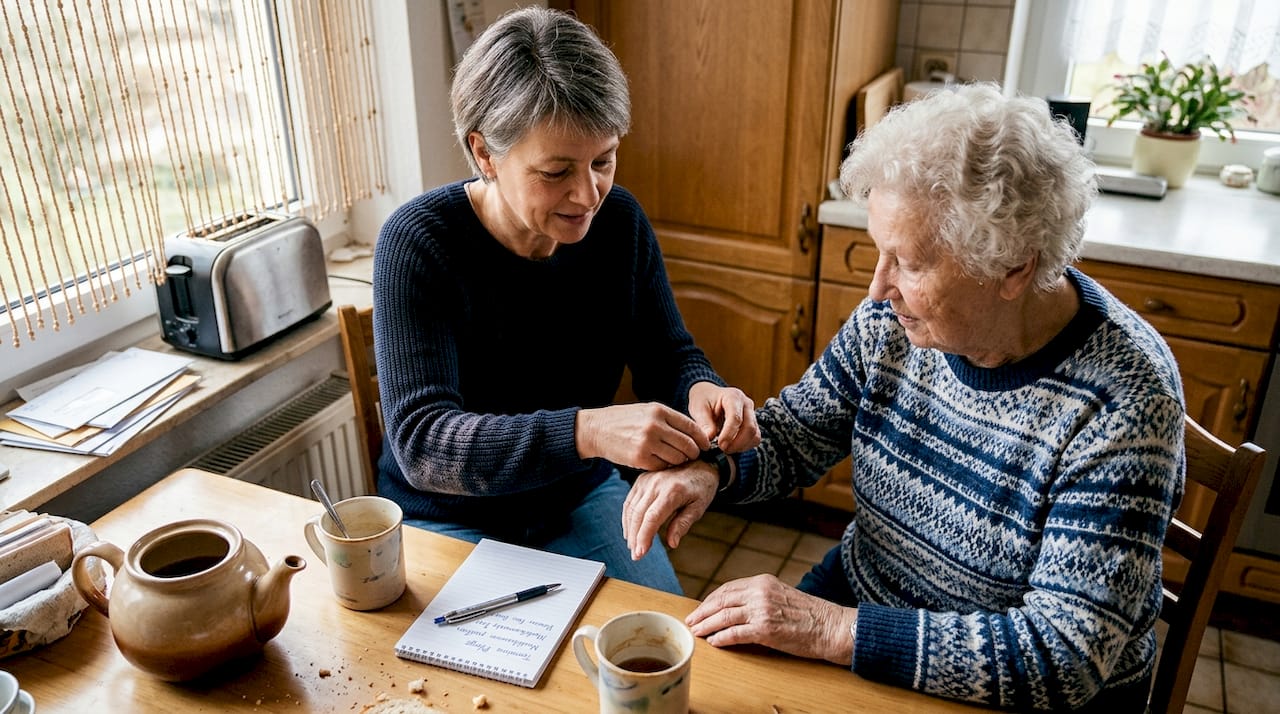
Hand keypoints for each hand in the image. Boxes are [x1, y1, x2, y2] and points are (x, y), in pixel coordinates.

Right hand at [576, 402, 710, 470]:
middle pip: (687, 445)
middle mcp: (655, 426)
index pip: (691, 427)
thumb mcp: (647, 411)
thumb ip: (669, 420)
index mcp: (659, 411)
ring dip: (680, 461)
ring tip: (676, 460)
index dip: (702, 439)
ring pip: (677, 458)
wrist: (597, 430)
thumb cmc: (625, 420)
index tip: (705, 446)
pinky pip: (662, 466)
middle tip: (693, 456)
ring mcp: (647, 443)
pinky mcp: (640, 459)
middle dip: (694, 453)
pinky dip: (665, 467)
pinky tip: (661, 462)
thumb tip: (696, 434)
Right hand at [622, 460, 718, 557]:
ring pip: (631, 508)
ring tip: (633, 546)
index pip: (652, 518)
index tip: (640, 553)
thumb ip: (683, 524)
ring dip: (630, 529)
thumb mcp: (699, 507)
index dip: (644, 537)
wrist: (701, 462)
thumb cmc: (702, 487)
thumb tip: (672, 543)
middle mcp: (656, 483)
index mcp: (672, 491)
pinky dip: (628, 517)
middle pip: (638, 514)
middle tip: (636, 556)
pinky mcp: (642, 479)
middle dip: (635, 537)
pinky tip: (630, 530)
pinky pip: (630, 500)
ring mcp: (647, 480)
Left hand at [686, 574, 856, 665]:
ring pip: (724, 617)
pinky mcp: (765, 629)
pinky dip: (721, 638)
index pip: (727, 589)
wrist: (830, 626)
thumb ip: (759, 597)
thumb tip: (735, 608)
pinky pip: (735, 634)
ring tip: (696, 632)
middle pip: (721, 601)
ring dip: (706, 625)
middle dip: (702, 612)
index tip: (701, 609)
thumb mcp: (780, 595)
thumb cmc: (809, 613)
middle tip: (691, 621)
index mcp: (762, 581)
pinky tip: (714, 642)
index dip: (711, 600)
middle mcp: (759, 592)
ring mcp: (761, 610)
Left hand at [687, 382, 759, 453]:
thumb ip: (704, 423)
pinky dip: (745, 446)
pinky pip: (755, 439)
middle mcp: (746, 404)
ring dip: (741, 446)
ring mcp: (752, 414)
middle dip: (737, 443)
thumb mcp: (699, 408)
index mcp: (733, 397)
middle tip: (722, 449)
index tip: (720, 445)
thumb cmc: (704, 400)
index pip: (736, 418)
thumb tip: (709, 439)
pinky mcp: (753, 423)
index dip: (729, 434)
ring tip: (726, 449)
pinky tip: (732, 446)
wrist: (710, 395)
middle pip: (750, 428)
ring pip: (754, 435)